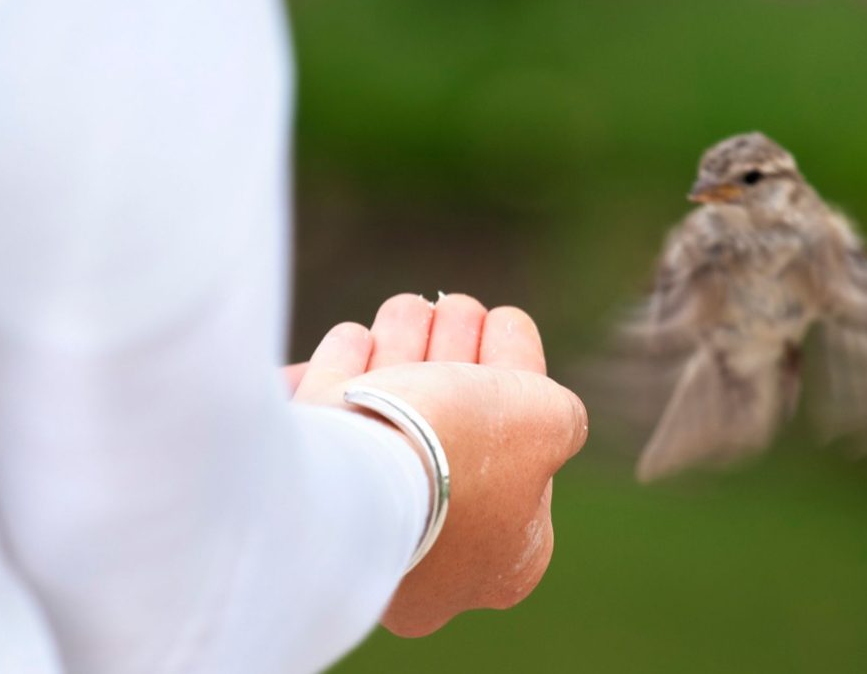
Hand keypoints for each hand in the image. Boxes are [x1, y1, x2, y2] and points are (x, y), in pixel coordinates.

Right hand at [288, 294, 587, 636]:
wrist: (359, 469)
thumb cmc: (464, 451)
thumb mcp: (551, 424)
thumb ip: (562, 417)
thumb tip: (540, 409)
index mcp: (500, 560)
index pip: (519, 456)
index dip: (516, 374)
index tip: (503, 321)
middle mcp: (435, 551)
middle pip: (451, 429)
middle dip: (454, 354)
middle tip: (455, 306)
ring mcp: (367, 523)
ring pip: (390, 417)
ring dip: (400, 351)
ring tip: (407, 307)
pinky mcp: (304, 486)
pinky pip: (328, 418)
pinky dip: (342, 373)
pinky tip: (354, 339)